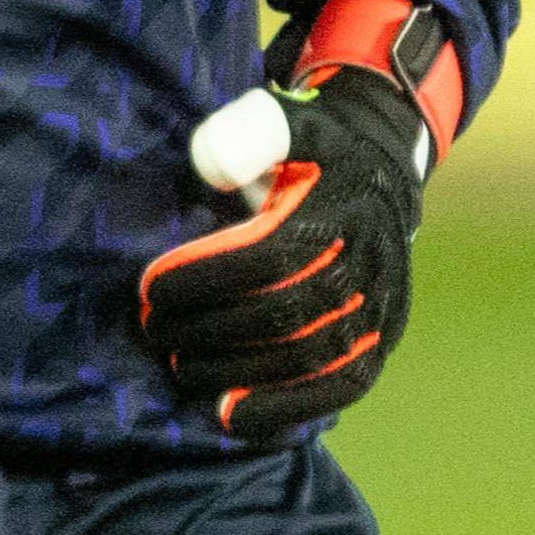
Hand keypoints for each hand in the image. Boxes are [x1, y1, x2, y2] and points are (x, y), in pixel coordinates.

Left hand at [137, 0, 458, 441]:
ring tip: (181, 366)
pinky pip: (343, 386)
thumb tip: (209, 164)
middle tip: (156, 331)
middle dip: (212, 328)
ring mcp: (383, 305)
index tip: (152, 288)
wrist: (383, 172)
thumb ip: (249, 132)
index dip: (208, 278)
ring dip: (239, 370)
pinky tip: (231, 414)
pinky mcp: (382, 338)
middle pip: (288, 312)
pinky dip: (287, 407)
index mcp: (346, 205)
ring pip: (312, 356)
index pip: (273, 256)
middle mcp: (371, 260)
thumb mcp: (288, 120)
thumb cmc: (315, 150)